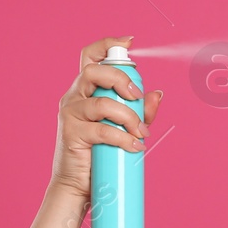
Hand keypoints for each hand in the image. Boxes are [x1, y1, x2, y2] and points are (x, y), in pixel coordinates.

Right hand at [48, 35, 160, 197]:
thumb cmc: (101, 153)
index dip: (108, 44)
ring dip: (129, 117)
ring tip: (140, 134)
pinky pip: (102, 130)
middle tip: (138, 97)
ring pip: (103, 103)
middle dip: (122, 80)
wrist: (78, 185)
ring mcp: (70, 113)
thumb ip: (141, 111)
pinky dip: (123, 138)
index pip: (90, 57)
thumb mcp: (125, 128)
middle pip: (95, 71)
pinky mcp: (71, 132)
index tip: (129, 42)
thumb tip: (157, 94)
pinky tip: (135, 146)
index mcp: (86, 89)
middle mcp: (75, 96)